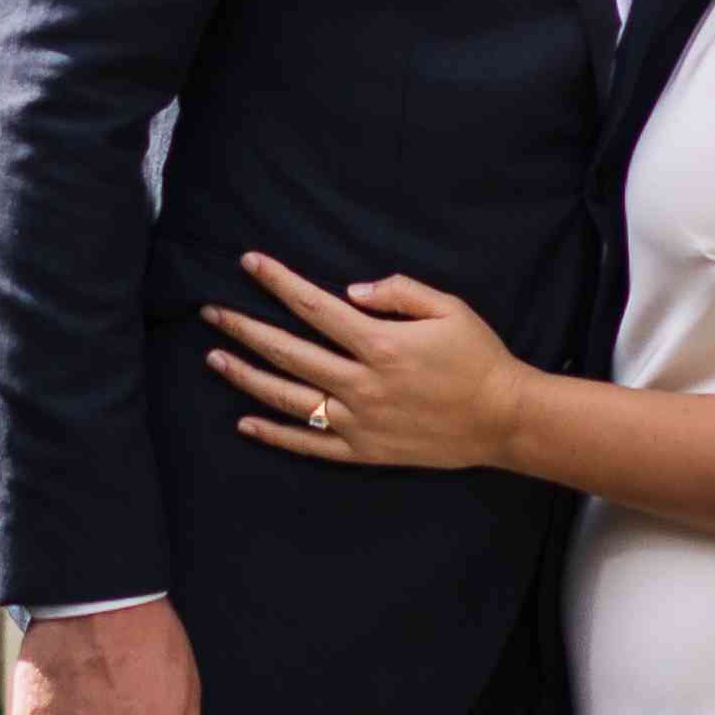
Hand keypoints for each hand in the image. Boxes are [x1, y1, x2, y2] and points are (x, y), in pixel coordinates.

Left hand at [204, 253, 535, 476]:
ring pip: (289, 398)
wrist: (503, 419)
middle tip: (211, 313)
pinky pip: (309, 444)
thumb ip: (399, 292)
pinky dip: (274, 434)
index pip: (314, 308)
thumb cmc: (478, 357)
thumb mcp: (449, 308)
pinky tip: (245, 421)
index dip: (278, 282)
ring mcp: (359, 422)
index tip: (249, 263)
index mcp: (380, 345)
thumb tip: (350, 292)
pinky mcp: (363, 451)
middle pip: (289, 352)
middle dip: (245, 329)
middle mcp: (361, 384)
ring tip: (215, 359)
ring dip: (248, 377)